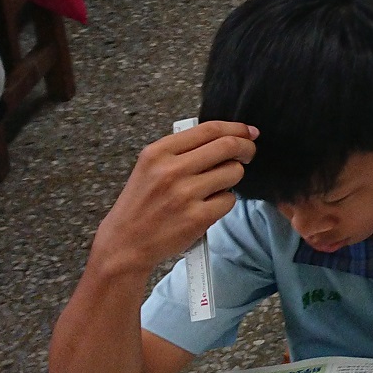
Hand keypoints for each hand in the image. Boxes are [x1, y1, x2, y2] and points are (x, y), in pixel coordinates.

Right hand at [90, 121, 258, 274]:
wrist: (124, 244)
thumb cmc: (141, 204)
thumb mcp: (150, 167)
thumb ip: (183, 150)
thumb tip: (227, 135)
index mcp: (158, 152)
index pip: (209, 129)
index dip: (236, 128)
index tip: (248, 132)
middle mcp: (171, 170)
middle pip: (228, 146)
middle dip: (246, 148)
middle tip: (248, 154)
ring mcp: (185, 194)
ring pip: (234, 172)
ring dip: (233, 177)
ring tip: (215, 187)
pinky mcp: (197, 217)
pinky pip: (229, 200)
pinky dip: (224, 202)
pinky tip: (206, 207)